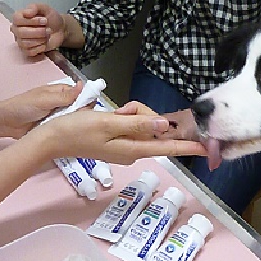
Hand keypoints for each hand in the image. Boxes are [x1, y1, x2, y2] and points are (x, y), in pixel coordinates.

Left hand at [0, 82, 82, 138]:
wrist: (7, 123)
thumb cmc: (24, 107)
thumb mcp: (46, 99)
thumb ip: (66, 95)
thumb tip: (83, 84)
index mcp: (60, 92)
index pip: (80, 93)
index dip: (86, 99)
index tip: (89, 106)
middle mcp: (61, 103)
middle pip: (80, 106)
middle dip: (82, 112)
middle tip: (78, 118)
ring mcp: (59, 115)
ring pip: (74, 118)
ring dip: (75, 121)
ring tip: (76, 126)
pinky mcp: (55, 126)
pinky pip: (67, 127)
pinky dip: (69, 129)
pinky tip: (72, 133)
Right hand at [10, 3, 65, 56]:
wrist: (60, 29)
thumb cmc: (51, 18)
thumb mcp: (45, 8)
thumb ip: (35, 7)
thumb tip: (27, 12)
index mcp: (18, 17)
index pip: (17, 20)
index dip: (32, 21)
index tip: (45, 20)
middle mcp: (17, 29)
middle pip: (20, 33)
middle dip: (38, 32)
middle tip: (48, 30)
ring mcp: (21, 40)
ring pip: (24, 43)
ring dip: (39, 40)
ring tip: (47, 36)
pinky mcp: (27, 50)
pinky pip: (29, 52)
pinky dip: (39, 48)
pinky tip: (44, 43)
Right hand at [30, 104, 207, 164]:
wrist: (52, 139)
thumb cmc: (77, 131)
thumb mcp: (108, 123)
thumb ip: (138, 124)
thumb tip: (164, 126)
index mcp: (135, 149)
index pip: (169, 148)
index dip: (190, 146)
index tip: (209, 147)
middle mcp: (136, 150)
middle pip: (156, 129)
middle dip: (144, 114)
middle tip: (122, 110)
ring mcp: (129, 146)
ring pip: (145, 123)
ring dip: (133, 113)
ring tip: (114, 113)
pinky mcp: (122, 139)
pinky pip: (134, 124)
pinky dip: (126, 116)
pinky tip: (113, 115)